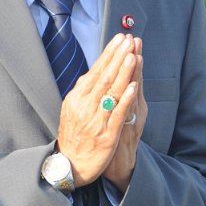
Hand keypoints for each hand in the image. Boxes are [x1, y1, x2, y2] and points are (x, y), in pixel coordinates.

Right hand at [56, 33, 140, 187]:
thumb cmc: (74, 135)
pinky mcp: (107, 135)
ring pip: (111, 92)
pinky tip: (134, 87)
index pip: (96, 71)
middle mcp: (85, 106)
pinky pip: (117, 114)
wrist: (70, 166)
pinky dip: (125, 99)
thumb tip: (94, 71)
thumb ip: (84, 91)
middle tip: (128, 39)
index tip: (120, 39)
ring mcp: (96, 120)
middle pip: (104, 77)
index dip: (109, 54)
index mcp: (77, 98)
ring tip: (132, 55)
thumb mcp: (72, 109)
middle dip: (117, 57)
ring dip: (123, 72)